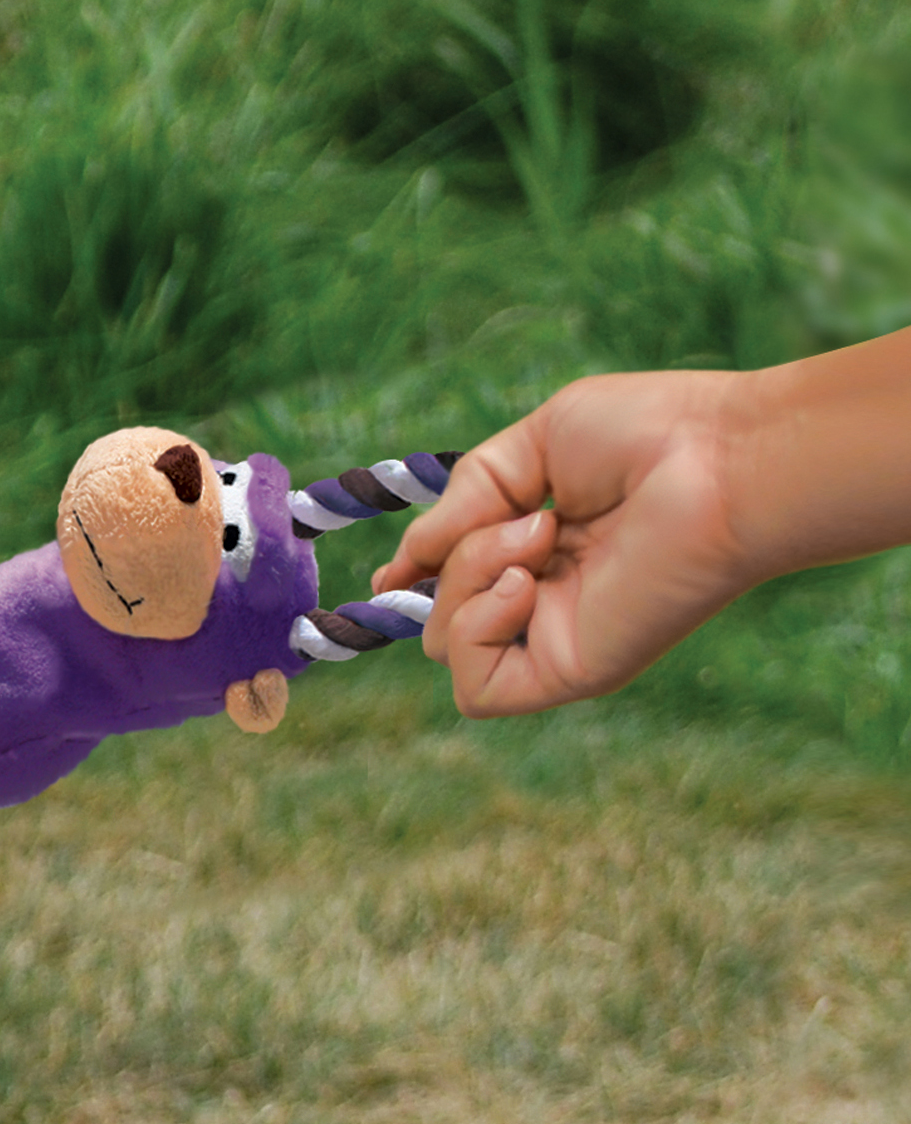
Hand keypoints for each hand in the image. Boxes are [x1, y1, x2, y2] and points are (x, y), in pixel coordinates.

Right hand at [373, 372, 752, 714]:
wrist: (725, 460)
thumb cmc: (651, 435)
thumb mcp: (528, 447)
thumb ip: (462, 503)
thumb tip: (400, 567)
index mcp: (545, 553)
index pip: (456, 590)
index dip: (418, 579)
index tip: (397, 568)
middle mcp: (549, 604)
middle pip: (442, 611)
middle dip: (458, 558)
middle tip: (536, 520)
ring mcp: (557, 641)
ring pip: (449, 644)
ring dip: (470, 579)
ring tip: (542, 537)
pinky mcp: (570, 671)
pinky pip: (477, 688)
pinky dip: (477, 632)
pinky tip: (526, 585)